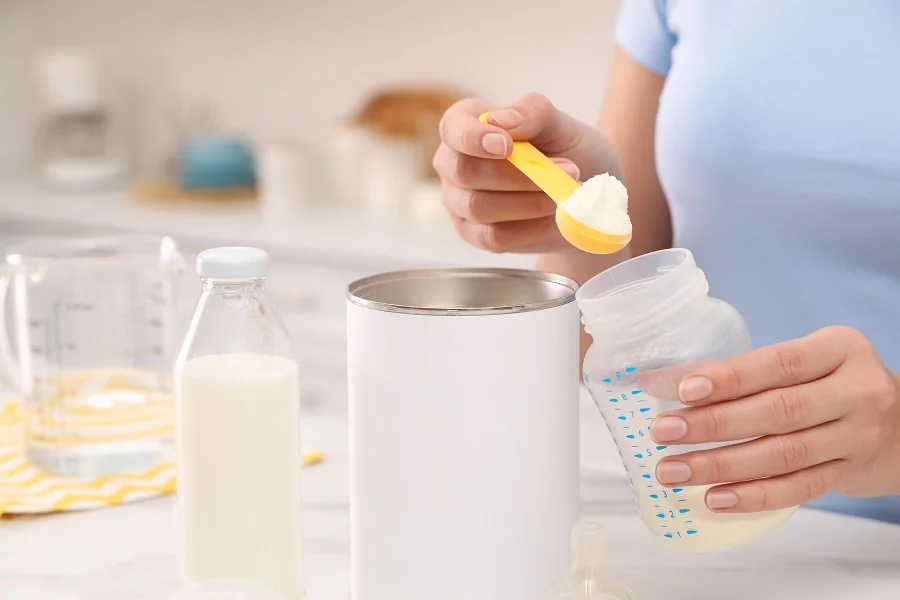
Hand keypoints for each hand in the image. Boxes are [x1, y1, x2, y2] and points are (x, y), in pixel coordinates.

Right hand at [432, 92, 620, 252]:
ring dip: (528, 202)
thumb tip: (503, 122)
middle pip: (465, 172)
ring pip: (478, 206)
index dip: (473, 138)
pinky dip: (529, 228)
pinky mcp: (473, 234)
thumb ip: (532, 112)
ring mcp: (458, 201)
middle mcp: (452, 162)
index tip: (506, 146)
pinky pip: (493, 236)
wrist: (582, 193)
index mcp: (465, 123)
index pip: (453, 128)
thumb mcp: (559, 124)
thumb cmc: (565, 150)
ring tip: (562, 193)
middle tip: (565, 169)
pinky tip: (550, 217)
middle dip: (516, 175)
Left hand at [649, 326, 899, 511]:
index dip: (730, 377)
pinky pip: (798, 489)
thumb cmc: (830, 383)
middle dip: (713, 424)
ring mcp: (858, 437)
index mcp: (838, 349)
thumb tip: (663, 381)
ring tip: (673, 470)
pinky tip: (714, 499)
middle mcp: (856, 391)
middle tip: (663, 432)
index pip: (778, 363)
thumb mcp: (804, 361)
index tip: (683, 390)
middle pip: (777, 411)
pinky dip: (753, 496)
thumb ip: (745, 371)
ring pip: (783, 455)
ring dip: (721, 465)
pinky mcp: (852, 474)